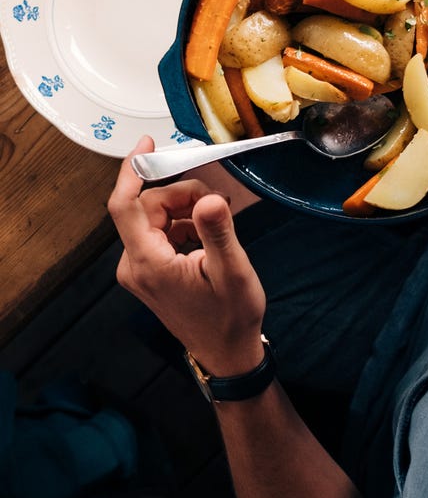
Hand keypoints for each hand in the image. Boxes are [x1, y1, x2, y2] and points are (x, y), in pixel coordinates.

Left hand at [108, 136, 266, 375]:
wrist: (227, 352)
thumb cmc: (231, 316)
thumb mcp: (233, 271)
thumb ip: (218, 231)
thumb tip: (209, 198)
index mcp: (149, 262)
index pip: (125, 206)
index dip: (132, 170)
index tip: (148, 144)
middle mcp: (135, 265)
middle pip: (146, 208)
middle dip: (181, 195)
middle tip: (217, 203)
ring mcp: (140, 270)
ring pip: (154, 219)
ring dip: (184, 210)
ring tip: (217, 221)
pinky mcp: (149, 273)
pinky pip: (159, 233)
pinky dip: (183, 224)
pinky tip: (207, 235)